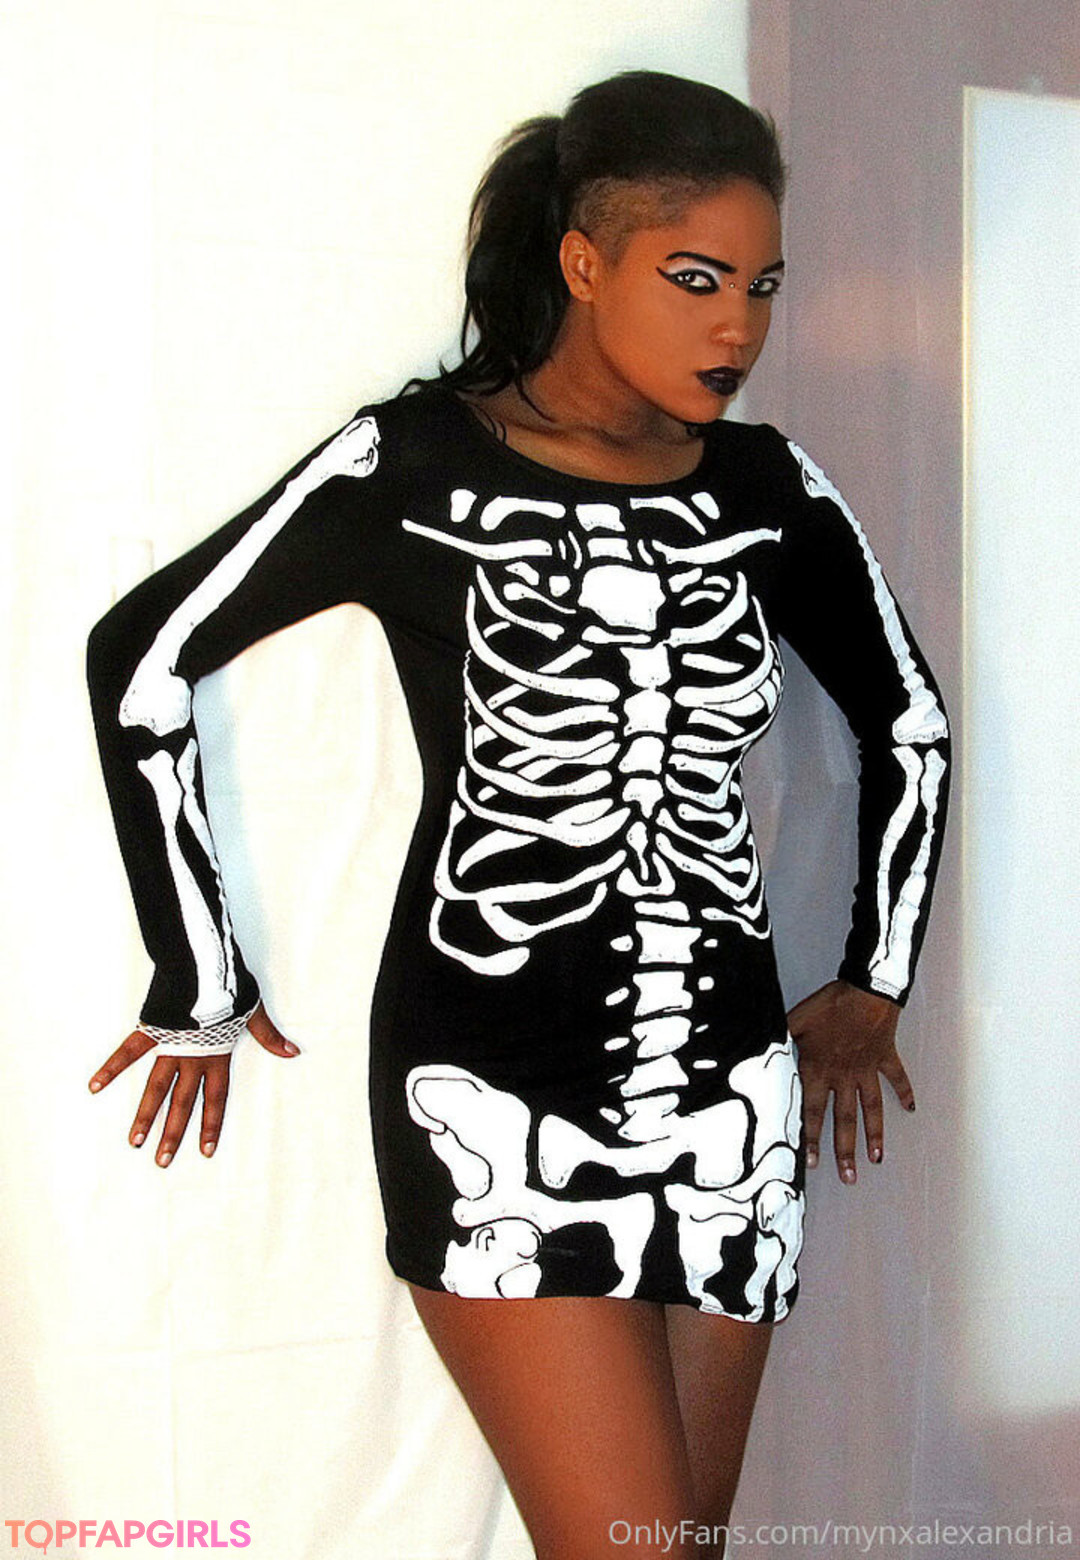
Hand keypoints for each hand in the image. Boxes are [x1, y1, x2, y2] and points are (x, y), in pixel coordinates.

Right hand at [87, 1002, 297, 1166]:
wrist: (203, 962)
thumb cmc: (230, 984)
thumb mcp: (254, 1010)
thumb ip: (267, 1036)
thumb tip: (292, 1052)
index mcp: (218, 1054)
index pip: (215, 1097)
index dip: (211, 1123)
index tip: (204, 1150)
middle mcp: (193, 1056)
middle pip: (183, 1101)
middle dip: (174, 1132)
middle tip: (162, 1160)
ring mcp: (169, 1044)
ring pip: (156, 1087)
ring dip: (146, 1114)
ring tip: (135, 1141)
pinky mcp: (150, 1029)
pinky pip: (128, 1052)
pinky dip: (111, 1068)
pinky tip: (95, 1086)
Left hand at [786, 979, 914, 1184]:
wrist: (865, 990)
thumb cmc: (829, 1005)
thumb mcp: (794, 1021)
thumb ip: (778, 1040)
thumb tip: (755, 1051)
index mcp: (818, 1070)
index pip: (812, 1111)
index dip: (811, 1137)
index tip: (812, 1162)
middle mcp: (843, 1076)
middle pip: (844, 1119)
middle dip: (845, 1151)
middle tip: (849, 1177)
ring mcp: (867, 1069)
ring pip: (871, 1108)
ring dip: (875, 1134)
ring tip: (877, 1159)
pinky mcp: (885, 1057)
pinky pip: (897, 1078)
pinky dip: (905, 1092)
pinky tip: (911, 1109)